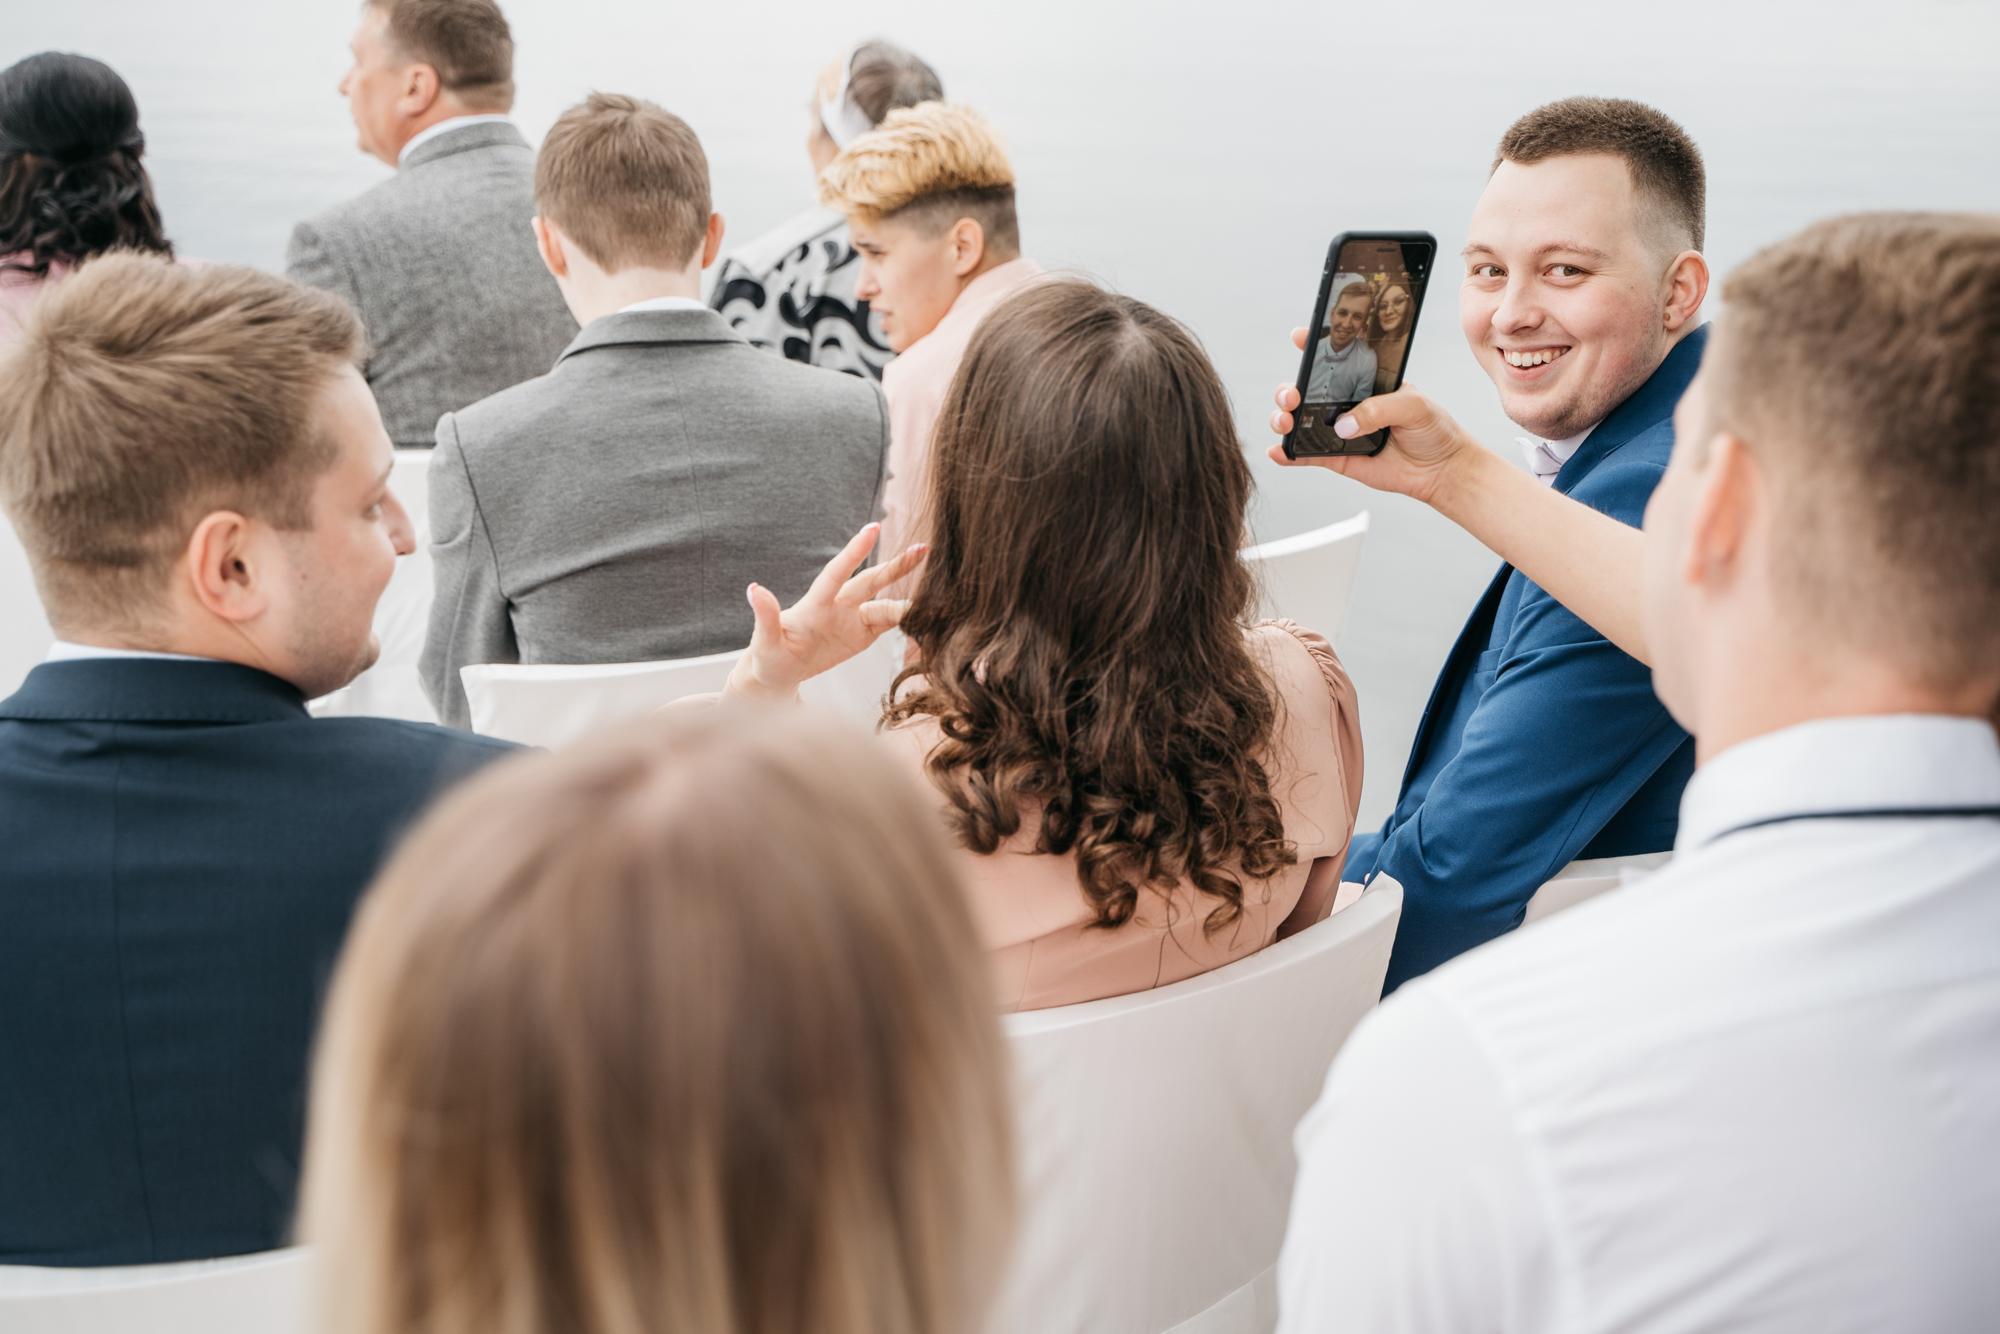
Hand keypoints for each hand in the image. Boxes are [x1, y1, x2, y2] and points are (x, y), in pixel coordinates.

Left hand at [726, 523, 926, 698]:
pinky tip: (930, 616)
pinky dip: (910, 620)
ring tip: (940, 600)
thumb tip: (754, 588)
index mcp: (815, 604)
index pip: (837, 573)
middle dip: (897, 566)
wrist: (779, 672)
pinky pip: (891, 623)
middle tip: (923, 549)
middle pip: (871, 581)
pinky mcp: (864, 633)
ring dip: (910, 600)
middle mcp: (838, 606)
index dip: (855, 552)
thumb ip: (765, 615)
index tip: (872, 528)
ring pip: (887, 604)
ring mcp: (853, 618)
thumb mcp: (765, 641)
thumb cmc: (768, 656)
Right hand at [1266, 326, 1477, 507]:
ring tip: (1286, 422)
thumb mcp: (1414, 405)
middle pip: (1305, 391)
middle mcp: (1346, 403)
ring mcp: (1339, 431)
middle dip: (1289, 390)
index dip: (1314, 345)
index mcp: (1365, 381)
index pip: (1336, 357)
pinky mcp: (1338, 458)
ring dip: (1284, 419)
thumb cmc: (1433, 429)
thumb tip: (1343, 426)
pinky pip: (1307, 454)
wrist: (1442, 469)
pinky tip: (1278, 451)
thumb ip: (1378, 409)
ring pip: (1299, 421)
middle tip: (1292, 395)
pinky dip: (1288, 454)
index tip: (1299, 338)